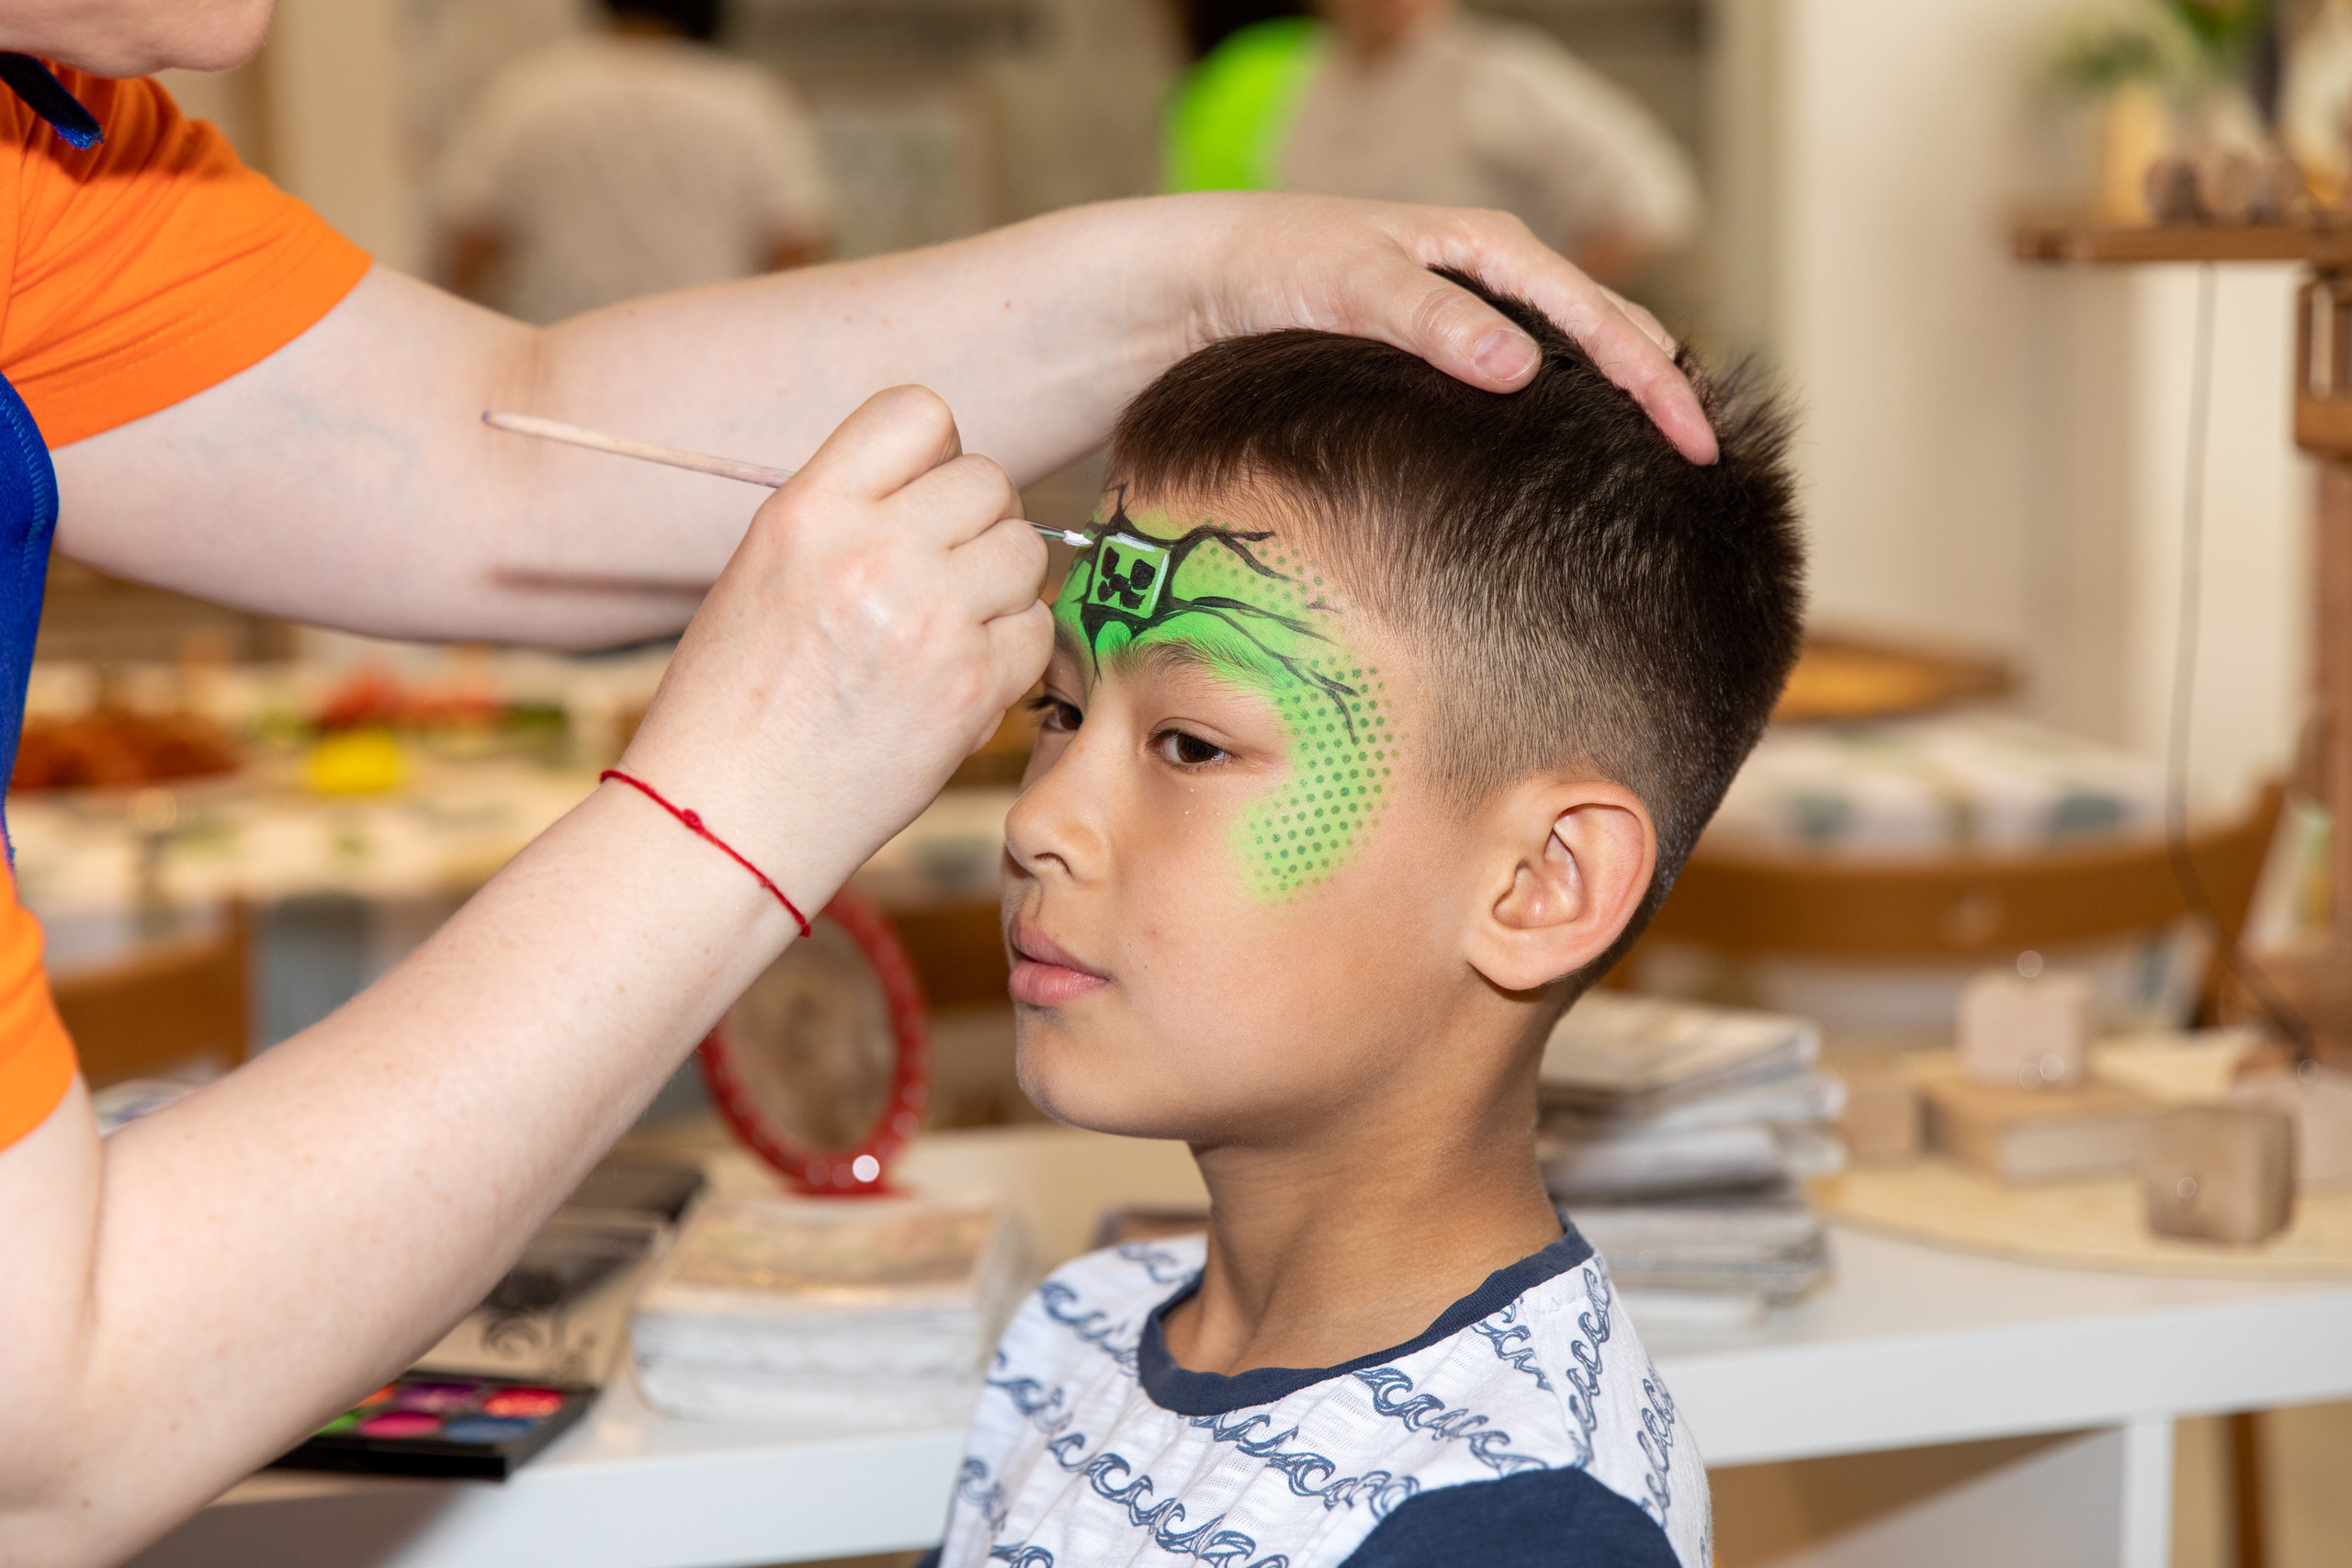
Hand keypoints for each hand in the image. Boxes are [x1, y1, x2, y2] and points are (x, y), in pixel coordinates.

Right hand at [619, 386, 1049, 901]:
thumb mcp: (763, 572)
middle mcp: (872, 551)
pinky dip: (1010, 654)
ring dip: (1001, 587)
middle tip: (941, 579)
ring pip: (1026, 551)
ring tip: (947, 631)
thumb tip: (940, 489)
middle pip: (988, 481)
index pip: (920, 411)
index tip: (920, 500)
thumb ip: (850, 517)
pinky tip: (958, 681)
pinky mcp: (970, 687)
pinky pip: (1036, 631)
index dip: (934, 453)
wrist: (722, 821)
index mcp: (809, 509)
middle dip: (975, 526)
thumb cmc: (732, 703)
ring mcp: (929, 619)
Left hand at [1170, 193, 1715, 463]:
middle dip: (1663, 395)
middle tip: (1705, 469)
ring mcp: (1479, 320)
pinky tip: (1572, 472)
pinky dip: (1566, 423)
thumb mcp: (1353, 284)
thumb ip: (1434, 321)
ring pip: (1578, 363)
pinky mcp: (1450, 359)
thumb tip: (1521, 369)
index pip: (1606, 321)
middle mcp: (1499, 280)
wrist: (1207, 280)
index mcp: (1496, 248)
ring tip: (1661, 476)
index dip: (1658, 386)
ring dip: (1620, 410)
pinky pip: (1533, 389)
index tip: (1697, 446)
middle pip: (1613, 335)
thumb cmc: (1275, 267)